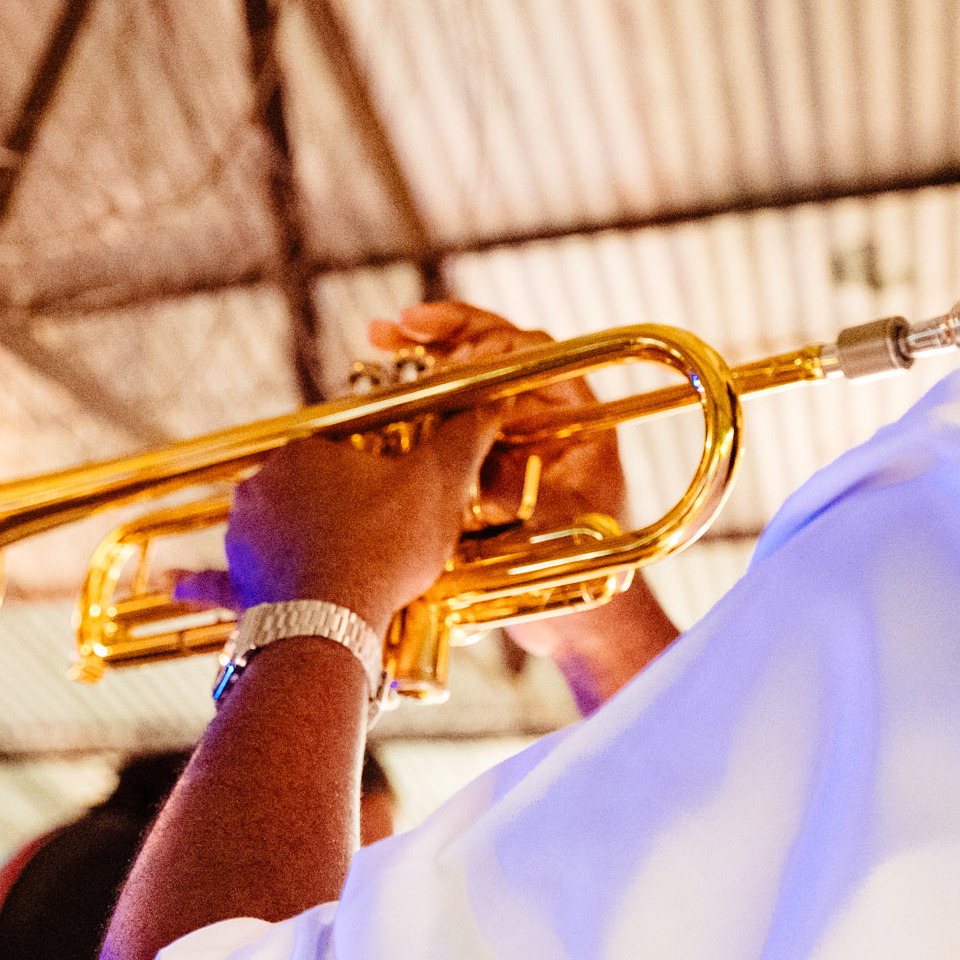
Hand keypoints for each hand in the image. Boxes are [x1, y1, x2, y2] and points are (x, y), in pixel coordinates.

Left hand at [210, 404, 500, 633]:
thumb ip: (464, 438)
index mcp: (303, 453)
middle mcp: (261, 487)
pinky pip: (215, 580)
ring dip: (297, 545)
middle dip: (339, 510)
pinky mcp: (239, 583)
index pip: (344, 451)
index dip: (378, 476)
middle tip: (381, 539)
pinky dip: (197, 582)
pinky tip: (173, 583)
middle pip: (310, 491)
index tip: (400, 499)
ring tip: (341, 570)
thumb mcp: (437, 485)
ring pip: (275, 532)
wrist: (333, 625)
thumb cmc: (384, 548)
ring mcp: (244, 537)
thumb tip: (489, 404)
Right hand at [372, 304, 658, 664]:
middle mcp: (547, 421)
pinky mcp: (487, 463)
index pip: (532, 354)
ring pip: (469, 381)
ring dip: (425, 357)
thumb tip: (461, 449)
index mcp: (578, 423)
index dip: (483, 337)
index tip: (438, 341)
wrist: (574, 630)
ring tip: (378, 339)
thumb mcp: (544, 529)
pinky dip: (418, 403)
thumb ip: (511, 489)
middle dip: (442, 334)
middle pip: (494, 355)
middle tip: (390, 328)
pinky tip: (379, 395)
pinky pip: (451, 420)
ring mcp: (516, 440)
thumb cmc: (580, 583)